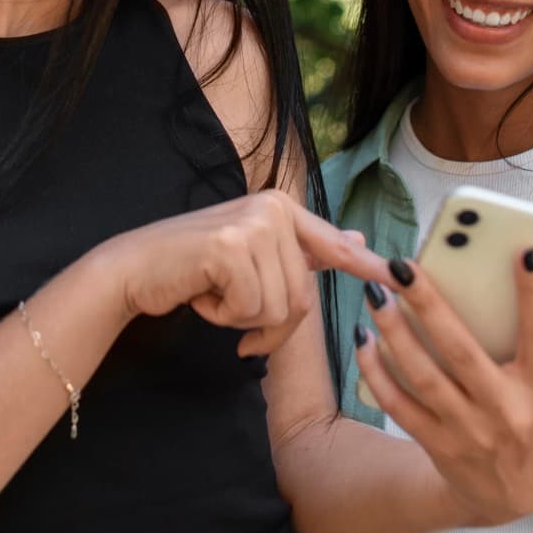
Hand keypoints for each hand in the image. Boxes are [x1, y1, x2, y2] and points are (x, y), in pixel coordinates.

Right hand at [101, 190, 390, 356]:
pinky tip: (201, 295)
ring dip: (243, 320)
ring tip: (213, 296)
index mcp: (281, 207)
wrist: (132, 270)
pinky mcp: (230, 247)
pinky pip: (251, 309)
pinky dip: (224, 317)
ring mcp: (251, 224)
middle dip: (269, 325)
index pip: (334, 245)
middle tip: (231, 314)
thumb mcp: (253, 253)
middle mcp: (271, 207)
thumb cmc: (192, 269)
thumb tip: (357, 240)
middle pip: (302, 297)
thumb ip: (304, 248)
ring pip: (279, 308)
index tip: (400, 277)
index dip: (367, 265)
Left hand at [354, 249, 532, 525]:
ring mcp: (468, 431)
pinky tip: (363, 340)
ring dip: (395, 334)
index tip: (525, 251)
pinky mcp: (437, 444)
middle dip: (430, 306)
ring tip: (375, 295)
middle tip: (403, 266)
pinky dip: (377, 372)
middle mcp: (505, 410)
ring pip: (424, 376)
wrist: (509, 501)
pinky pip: (399, 405)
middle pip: (462, 351)